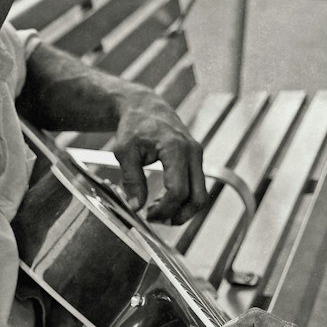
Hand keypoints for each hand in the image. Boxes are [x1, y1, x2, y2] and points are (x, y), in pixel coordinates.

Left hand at [111, 91, 205, 223]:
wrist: (145, 106)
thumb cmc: (134, 126)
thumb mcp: (124, 151)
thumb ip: (131, 179)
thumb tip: (137, 206)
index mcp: (176, 148)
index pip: (178, 190)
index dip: (164, 209)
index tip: (147, 215)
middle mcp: (193, 152)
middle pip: (198, 198)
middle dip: (178, 215)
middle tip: (155, 220)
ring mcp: (197, 156)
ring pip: (201, 195)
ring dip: (183, 211)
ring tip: (159, 212)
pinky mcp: (196, 160)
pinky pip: (197, 187)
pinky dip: (184, 200)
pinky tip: (164, 202)